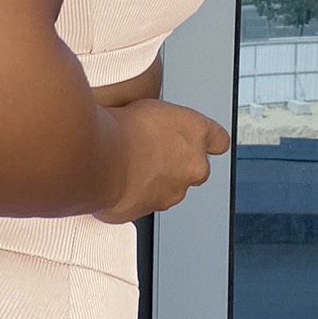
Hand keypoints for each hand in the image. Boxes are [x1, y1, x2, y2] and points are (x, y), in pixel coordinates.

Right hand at [89, 97, 230, 225]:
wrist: (98, 159)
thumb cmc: (119, 129)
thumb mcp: (146, 107)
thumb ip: (162, 123)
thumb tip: (154, 125)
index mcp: (197, 132)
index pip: (219, 140)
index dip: (208, 141)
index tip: (200, 141)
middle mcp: (193, 166)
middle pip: (197, 168)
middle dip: (178, 164)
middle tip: (151, 152)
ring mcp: (174, 192)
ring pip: (170, 188)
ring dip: (154, 180)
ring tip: (127, 165)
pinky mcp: (151, 211)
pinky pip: (145, 202)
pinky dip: (134, 194)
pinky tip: (117, 179)